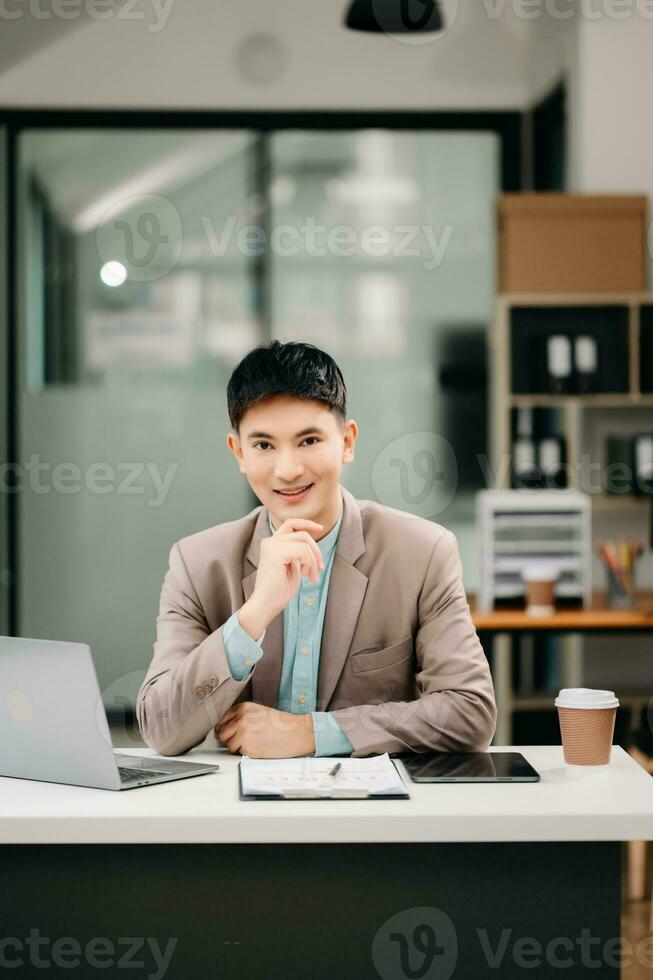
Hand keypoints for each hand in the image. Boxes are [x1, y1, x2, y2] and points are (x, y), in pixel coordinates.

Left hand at [215, 703, 315, 757]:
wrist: (297, 732)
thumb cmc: (282, 724)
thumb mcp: (259, 712)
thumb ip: (242, 717)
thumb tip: (225, 728)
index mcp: (244, 708)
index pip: (223, 719)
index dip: (225, 728)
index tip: (228, 732)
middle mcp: (241, 719)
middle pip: (222, 733)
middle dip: (230, 738)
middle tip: (242, 740)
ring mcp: (243, 734)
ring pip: (229, 744)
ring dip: (237, 746)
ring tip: (253, 742)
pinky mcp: (247, 748)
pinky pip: (239, 753)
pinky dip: (246, 752)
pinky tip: (258, 747)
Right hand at [239, 519, 324, 637]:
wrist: (266, 605)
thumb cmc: (279, 591)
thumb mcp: (293, 567)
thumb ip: (299, 554)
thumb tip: (313, 546)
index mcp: (272, 544)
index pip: (291, 524)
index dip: (307, 524)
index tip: (320, 528)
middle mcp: (269, 542)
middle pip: (302, 534)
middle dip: (316, 550)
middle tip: (320, 568)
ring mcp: (271, 546)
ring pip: (305, 542)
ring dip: (314, 560)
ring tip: (312, 576)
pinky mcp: (275, 553)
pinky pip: (303, 551)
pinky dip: (310, 563)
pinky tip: (306, 575)